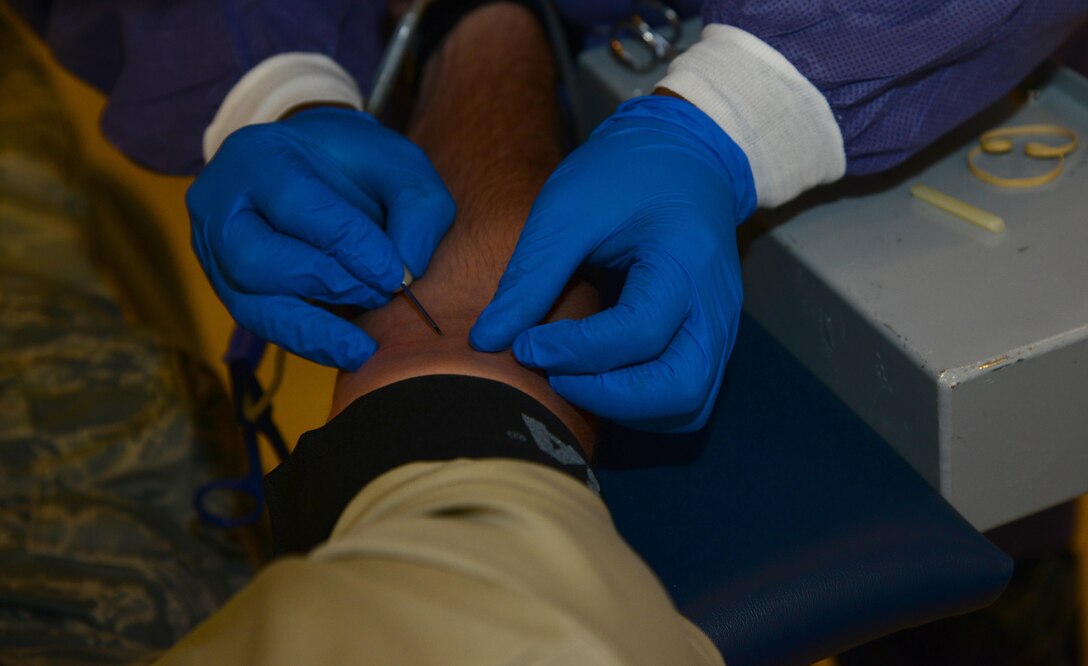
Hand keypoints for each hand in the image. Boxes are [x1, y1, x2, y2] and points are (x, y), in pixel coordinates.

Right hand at [187, 108, 454, 368]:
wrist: (317, 168)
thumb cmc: (360, 167)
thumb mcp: (400, 166)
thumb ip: (416, 208)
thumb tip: (406, 272)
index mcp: (259, 155)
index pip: (297, 204)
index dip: (350, 246)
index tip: (395, 276)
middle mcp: (218, 203)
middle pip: (256, 258)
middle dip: (328, 284)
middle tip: (381, 295)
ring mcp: (212, 250)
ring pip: (249, 302)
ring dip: (313, 328)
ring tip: (363, 345)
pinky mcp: (226, 287)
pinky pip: (259, 324)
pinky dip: (306, 341)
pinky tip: (346, 352)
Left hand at [470, 95, 755, 431]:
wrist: (684, 154)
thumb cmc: (623, 174)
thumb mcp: (568, 209)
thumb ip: (530, 278)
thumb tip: (486, 341)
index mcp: (685, 261)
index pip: (638, 333)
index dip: (575, 351)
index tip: (524, 344)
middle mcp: (716, 306)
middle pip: (679, 390)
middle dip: (608, 397)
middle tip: (553, 375)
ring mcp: (721, 328)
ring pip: (688, 405)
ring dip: (627, 408)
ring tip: (572, 378)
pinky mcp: (712, 340)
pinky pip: (687, 397)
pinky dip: (642, 404)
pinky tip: (598, 377)